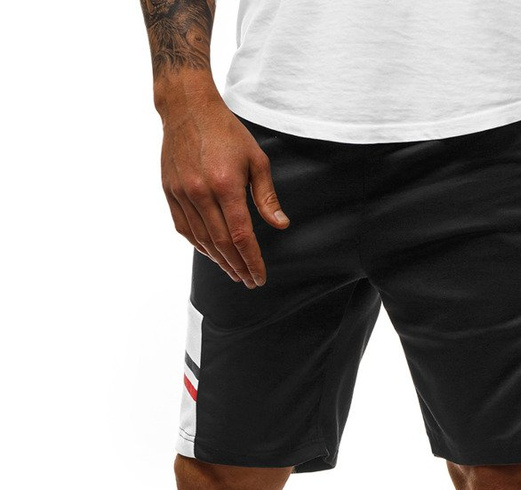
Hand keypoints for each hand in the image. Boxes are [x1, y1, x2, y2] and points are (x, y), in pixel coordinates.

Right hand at [160, 86, 288, 286]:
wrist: (187, 107)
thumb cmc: (227, 132)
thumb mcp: (256, 160)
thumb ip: (267, 196)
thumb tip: (280, 225)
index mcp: (225, 185)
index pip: (241, 235)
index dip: (251, 260)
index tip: (259, 277)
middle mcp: (201, 192)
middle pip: (221, 243)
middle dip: (237, 267)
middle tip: (248, 281)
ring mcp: (182, 193)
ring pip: (202, 239)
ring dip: (219, 261)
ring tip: (233, 272)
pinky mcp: (170, 191)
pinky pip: (184, 228)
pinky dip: (199, 245)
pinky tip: (211, 254)